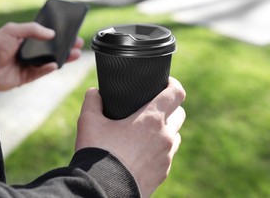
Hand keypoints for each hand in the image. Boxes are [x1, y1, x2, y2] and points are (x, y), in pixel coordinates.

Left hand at [0, 22, 83, 90]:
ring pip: (50, 61)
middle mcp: (29, 51)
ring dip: (63, 58)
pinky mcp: (27, 76)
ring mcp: (29, 64)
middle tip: (78, 43)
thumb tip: (52, 33)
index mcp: (26, 39)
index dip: (59, 35)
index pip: (46, 36)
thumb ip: (33, 29)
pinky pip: (41, 72)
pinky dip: (49, 69)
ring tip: (75, 54)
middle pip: (52, 49)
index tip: (71, 32)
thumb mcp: (13, 30)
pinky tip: (56, 64)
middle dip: (66, 46)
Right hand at [75, 77, 185, 197]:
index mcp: (152, 119)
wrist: (102, 191)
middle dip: (169, 108)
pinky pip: (168, 156)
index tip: (165, 83)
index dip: (173, 84)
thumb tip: (94, 92)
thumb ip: (92, 101)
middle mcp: (165, 136)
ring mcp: (167, 157)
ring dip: (166, 130)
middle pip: (180, 113)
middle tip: (152, 109)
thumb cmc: (98, 154)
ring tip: (146, 133)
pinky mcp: (163, 173)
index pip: (177, 93)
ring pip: (175, 136)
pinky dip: (159, 150)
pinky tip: (142, 153)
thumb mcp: (89, 122)